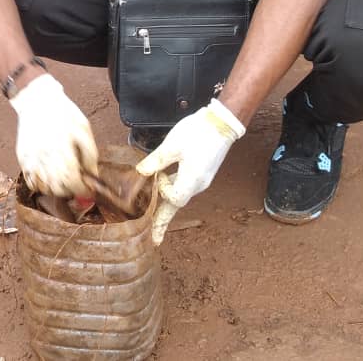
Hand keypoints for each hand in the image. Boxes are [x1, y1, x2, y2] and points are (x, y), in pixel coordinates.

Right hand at [9, 74, 99, 196]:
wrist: (37, 99)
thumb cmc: (63, 113)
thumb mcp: (84, 130)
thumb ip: (90, 155)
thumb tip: (92, 175)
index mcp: (62, 150)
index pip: (72, 182)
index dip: (82, 191)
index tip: (87, 191)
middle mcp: (44, 157)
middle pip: (58, 189)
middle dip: (70, 191)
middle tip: (76, 184)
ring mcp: (31, 159)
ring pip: (43, 188)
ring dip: (55, 190)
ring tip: (63, 180)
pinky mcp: (22, 157)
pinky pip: (30, 181)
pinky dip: (40, 184)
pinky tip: (48, 176)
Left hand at [136, 99, 244, 244]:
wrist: (222, 123)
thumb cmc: (198, 132)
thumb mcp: (172, 145)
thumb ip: (156, 161)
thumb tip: (140, 172)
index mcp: (192, 180)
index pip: (173, 200)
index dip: (162, 192)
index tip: (158, 174)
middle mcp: (198, 185)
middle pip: (176, 207)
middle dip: (163, 222)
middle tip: (154, 240)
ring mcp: (201, 180)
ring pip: (180, 197)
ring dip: (167, 208)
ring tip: (155, 223)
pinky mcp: (201, 174)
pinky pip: (184, 188)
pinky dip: (173, 194)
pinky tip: (164, 192)